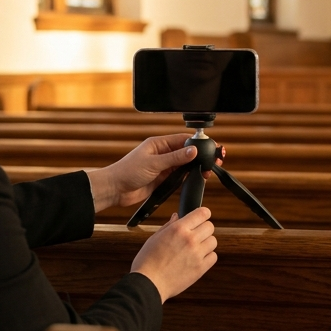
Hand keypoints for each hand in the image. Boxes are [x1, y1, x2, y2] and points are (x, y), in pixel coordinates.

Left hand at [86, 134, 223, 211]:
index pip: (184, 139)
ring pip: (186, 165)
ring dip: (197, 168)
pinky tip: (197, 178)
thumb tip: (193, 150)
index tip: (211, 147)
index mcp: (159, 144)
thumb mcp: (154, 163)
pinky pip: (180, 176)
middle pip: (187, 152)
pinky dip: (189, 177)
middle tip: (216, 160)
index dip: (199, 143)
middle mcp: (163, 153)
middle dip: (202, 156)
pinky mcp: (163, 179)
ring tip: (209, 171)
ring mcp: (164, 166)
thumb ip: (175, 158)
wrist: (115, 190)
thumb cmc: (127, 172)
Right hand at [130, 207, 217, 302]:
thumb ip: (169, 226)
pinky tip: (197, 259)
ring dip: (206, 243)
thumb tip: (177, 216)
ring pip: (213, 241)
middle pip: (210, 226)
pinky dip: (208, 257)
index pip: (202, 213)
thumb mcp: (155, 238)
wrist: (148, 284)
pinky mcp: (201, 268)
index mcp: (178, 229)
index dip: (203, 214)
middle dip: (203, 229)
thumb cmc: (147, 261)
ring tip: (194, 249)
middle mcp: (190, 239)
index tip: (202, 217)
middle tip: (195, 235)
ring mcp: (197, 254)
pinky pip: (213, 257)